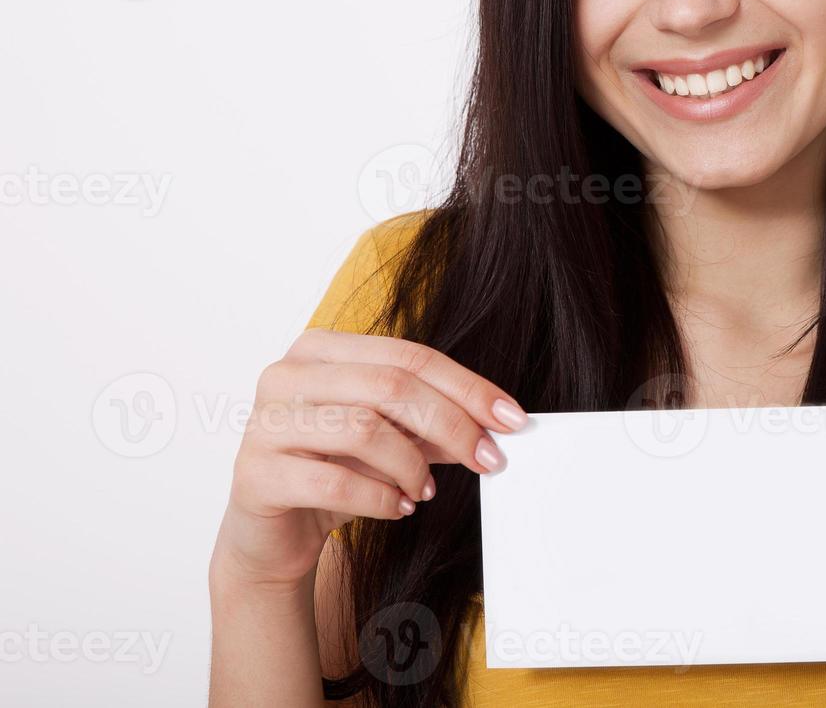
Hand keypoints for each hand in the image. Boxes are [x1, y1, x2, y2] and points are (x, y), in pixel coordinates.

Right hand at [211, 329, 527, 589]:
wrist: (273, 533)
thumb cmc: (335, 471)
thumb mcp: (392, 439)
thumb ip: (435, 423)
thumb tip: (499, 424)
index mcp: (322, 349)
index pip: (410, 357)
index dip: (468, 387)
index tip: (513, 419)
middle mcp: (287, 374)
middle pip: (391, 386)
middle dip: (452, 425)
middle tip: (488, 459)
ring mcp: (266, 422)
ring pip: (364, 429)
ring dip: (411, 465)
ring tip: (425, 490)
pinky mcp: (255, 473)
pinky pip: (334, 481)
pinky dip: (380, 497)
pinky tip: (397, 507)